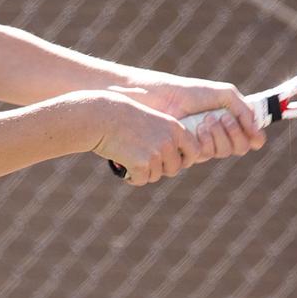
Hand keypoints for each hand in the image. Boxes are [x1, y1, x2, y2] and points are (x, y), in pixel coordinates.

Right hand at [86, 91, 201, 186]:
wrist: (102, 117)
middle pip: (174, 169)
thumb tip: (175, 161)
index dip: (184, 159)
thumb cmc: (122, 118)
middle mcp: (169, 141)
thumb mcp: (151, 121)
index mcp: (175, 128)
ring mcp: (156, 153)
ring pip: (155, 175)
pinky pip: (141, 180)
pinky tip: (122, 165)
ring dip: (143, 172)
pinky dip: (131, 177)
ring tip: (128, 158)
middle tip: (143, 161)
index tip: (172, 160)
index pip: (195, 151)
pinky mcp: (142, 164)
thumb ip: (165, 137)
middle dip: (160, 169)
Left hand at [109, 76, 265, 163]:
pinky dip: (203, 141)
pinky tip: (193, 128)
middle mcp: (214, 137)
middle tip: (218, 116)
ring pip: (221, 153)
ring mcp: (198, 146)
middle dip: (232, 131)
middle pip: (238, 148)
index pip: (248, 139)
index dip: (250, 134)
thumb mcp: (221, 94)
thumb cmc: (184, 92)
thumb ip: (243, 110)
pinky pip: (202, 157)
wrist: (154, 96)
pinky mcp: (182, 154)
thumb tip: (259, 137)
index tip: (242, 121)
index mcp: (225, 123)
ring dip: (217, 135)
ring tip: (204, 119)